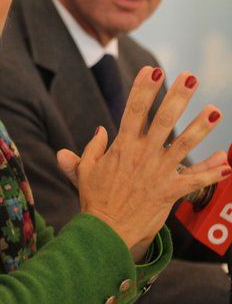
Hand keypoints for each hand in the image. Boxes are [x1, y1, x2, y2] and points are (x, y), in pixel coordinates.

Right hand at [56, 67, 230, 254]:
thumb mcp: (85, 171)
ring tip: (215, 110)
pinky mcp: (168, 192)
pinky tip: (227, 163)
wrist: (105, 233)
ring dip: (201, 127)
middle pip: (163, 121)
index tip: (151, 71)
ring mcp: (157, 173)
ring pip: (184, 145)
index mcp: (122, 147)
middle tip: (190, 78)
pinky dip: (211, 173)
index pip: (133, 112)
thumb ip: (90, 149)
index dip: (142, 90)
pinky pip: (193, 181)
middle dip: (177, 98)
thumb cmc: (95, 200)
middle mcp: (142, 156)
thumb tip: (99, 131)